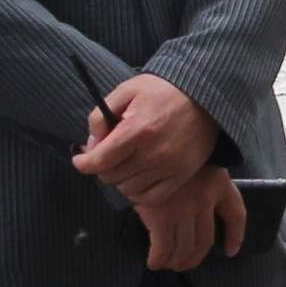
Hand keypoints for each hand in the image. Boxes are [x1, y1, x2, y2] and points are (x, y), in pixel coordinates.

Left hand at [75, 72, 220, 203]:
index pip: (100, 161)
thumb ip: (102, 115)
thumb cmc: (164, 90)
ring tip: (121, 166)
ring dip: (119, 180)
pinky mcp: (182, 175)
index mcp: (137, 130)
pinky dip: (138, 192)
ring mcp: (169, 167)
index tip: (80, 159)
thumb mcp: (128, 90)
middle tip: (104, 156)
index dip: (83, 163)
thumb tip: (91, 143)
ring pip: (129, 189)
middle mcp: (153, 153)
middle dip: (101, 168)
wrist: (205, 96)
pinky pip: (152, 196)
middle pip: (111, 177)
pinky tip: (136, 180)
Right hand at [127, 163, 244, 270]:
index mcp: (219, 183)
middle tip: (183, 264)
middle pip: (205, 240)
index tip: (230, 250)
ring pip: (184, 248)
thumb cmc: (164, 152)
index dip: (235, 235)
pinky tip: (153, 262)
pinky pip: (163, 247)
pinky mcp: (162, 217)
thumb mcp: (192, 161)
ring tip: (167, 264)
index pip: (236, 214)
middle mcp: (206, 198)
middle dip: (194, 258)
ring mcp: (184, 209)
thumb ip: (200, 183)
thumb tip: (194, 215)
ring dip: (176, 261)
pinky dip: (159, 259)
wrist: (142, 146)